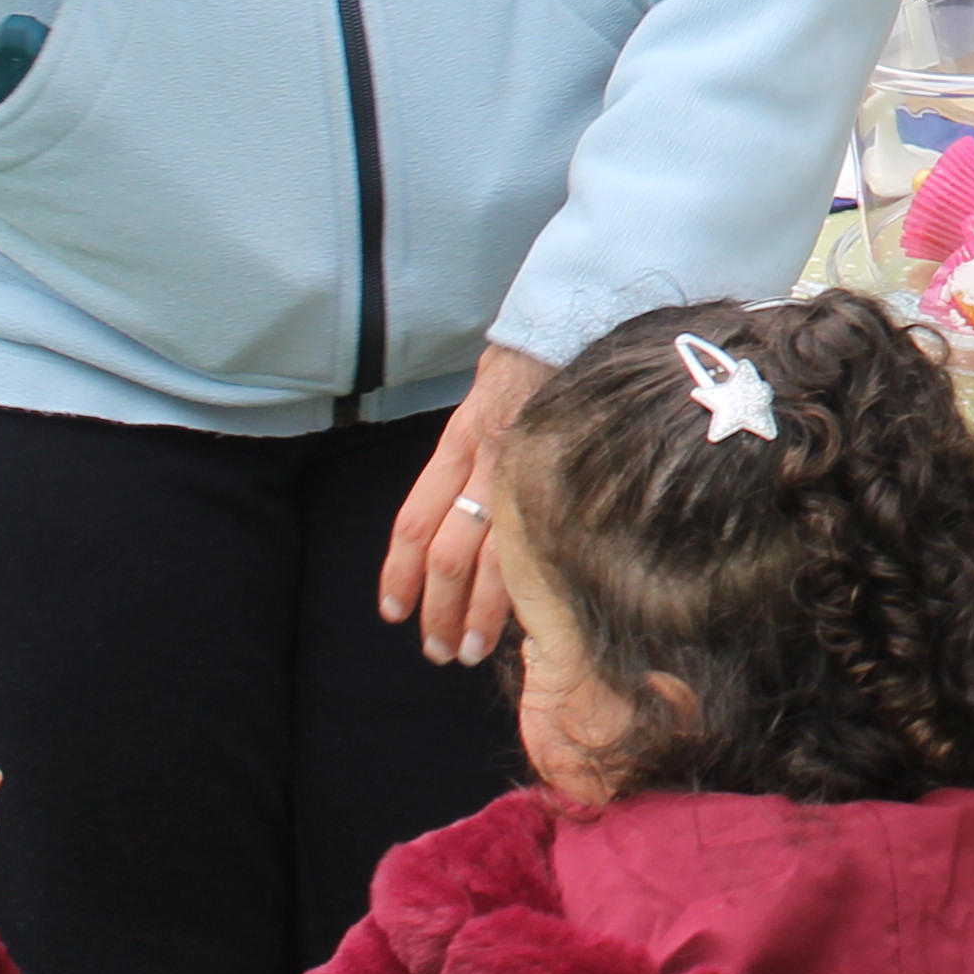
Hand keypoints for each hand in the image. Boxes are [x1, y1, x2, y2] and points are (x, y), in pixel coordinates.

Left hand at [378, 342, 553, 664]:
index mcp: (459, 442)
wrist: (580, 323)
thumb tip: (464, 511)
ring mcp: (525, 469)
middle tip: (434, 648)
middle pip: (446, 551)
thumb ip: (471, 453)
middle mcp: (483, 460)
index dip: (398, 572)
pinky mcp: (561, 473)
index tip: (393, 611)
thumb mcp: (484, 403)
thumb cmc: (534, 366)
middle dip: (435, 607)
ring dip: (474, 612)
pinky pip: (535, 539)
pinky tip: (523, 616)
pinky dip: (522, 585)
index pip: (414, 521)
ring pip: (488, 557)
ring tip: (467, 650)